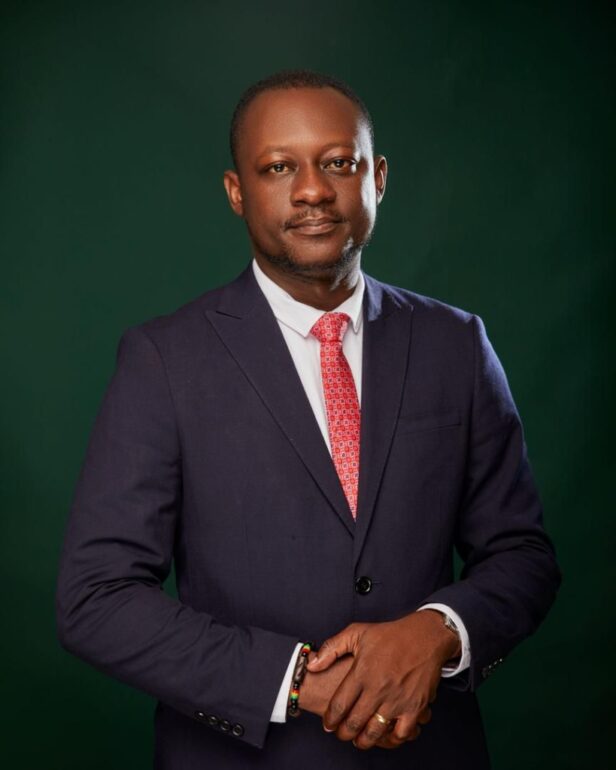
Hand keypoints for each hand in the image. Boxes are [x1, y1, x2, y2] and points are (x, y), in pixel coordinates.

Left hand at [306, 610, 460, 749]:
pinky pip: (401, 733)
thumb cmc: (390, 634)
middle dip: (344, 733)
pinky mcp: (414, 706)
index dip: (331, 719)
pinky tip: (386, 736)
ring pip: (375, 731)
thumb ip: (331, 648)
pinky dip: (392, 739)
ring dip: (364, 741)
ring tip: (359, 740)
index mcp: (361, 672)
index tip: (329, 724)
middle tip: (341, 734)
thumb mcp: (357, 633)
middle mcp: (377, 688)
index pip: (339, 705)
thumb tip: (312, 665)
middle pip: (354, 722)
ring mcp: (396, 699)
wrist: (424, 636)